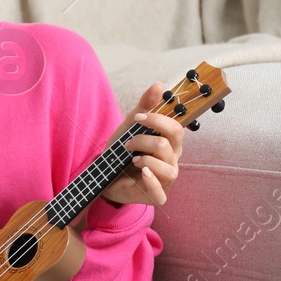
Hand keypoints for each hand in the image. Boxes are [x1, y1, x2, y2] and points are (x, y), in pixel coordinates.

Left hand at [100, 82, 184, 206]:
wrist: (104, 175)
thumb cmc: (122, 151)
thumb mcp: (130, 126)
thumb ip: (145, 107)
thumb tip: (159, 85)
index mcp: (170, 143)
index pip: (176, 128)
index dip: (157, 121)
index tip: (138, 118)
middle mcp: (172, 161)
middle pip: (169, 145)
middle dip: (145, 140)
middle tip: (127, 144)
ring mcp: (165, 180)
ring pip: (168, 168)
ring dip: (146, 160)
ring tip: (132, 160)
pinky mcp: (155, 196)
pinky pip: (161, 194)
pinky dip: (152, 183)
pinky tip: (142, 175)